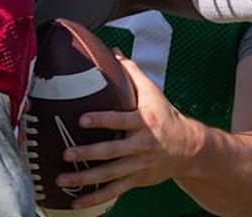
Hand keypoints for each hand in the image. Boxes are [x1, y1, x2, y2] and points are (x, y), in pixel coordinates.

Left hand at [55, 53, 201, 209]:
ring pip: (110, 175)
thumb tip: (113, 49)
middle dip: (88, 154)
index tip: (82, 119)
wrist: (189, 149)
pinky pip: (114, 192)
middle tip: (66, 153)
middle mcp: (141, 145)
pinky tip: (75, 203)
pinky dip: (94, 199)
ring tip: (62, 179)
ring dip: (85, 179)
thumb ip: (131, 72)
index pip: (120, 120)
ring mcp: (138, 166)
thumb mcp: (152, 92)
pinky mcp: (136, 180)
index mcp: (143, 122)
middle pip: (112, 151)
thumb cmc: (165, 116)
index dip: (102, 120)